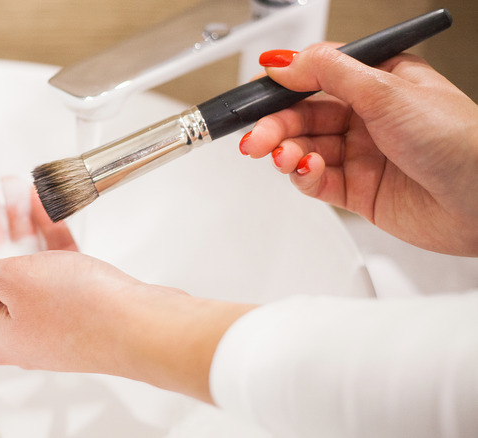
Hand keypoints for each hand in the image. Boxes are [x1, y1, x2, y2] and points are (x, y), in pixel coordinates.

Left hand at [0, 176, 255, 402]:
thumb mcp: (13, 281)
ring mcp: (49, 316)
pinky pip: (54, 264)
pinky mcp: (77, 304)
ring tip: (15, 191)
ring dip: (19, 223)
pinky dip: (47, 236)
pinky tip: (46, 209)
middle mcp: (17, 329)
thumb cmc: (82, 314)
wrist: (143, 326)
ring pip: (25, 262)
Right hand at [241, 45, 477, 255]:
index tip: (260, 94)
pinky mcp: (357, 190)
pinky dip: (304, 176)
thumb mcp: (386, 91)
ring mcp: (361, 154)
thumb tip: (284, 61)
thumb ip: (328, 72)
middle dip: (277, 126)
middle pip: (304, 116)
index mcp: (378, 81)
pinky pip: (316, 180)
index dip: (285, 85)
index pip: (318, 76)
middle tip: (256, 138)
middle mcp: (367, 116)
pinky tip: (307, 170)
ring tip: (283, 157)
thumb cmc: (458, 140)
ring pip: (305, 148)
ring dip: (287, 152)